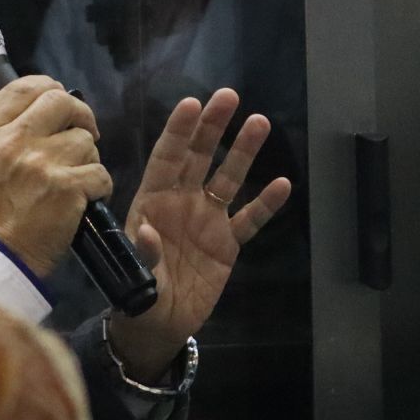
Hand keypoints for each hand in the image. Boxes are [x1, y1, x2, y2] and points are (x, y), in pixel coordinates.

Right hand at [0, 76, 111, 276]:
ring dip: (88, 159)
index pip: (22, 88)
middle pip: (60, 101)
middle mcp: (13, 142)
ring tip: (74, 179)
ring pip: (86, 140)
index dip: (46, 86)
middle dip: (80, 115)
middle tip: (83, 133)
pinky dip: (99, 187)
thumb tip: (47, 104)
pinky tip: (84, 199)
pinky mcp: (67, 187)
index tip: (58, 99)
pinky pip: (101, 172)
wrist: (0, 257)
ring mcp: (41, 163)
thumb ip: (7, 131)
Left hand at [105, 88, 290, 382]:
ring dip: (243, 152)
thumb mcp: (135, 276)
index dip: (178, 131)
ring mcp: (207, 220)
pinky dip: (265, 203)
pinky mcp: (228, 244)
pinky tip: (284, 184)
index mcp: (153, 201)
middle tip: (228, 96)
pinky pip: (249, 219)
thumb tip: (149, 232)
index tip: (192, 103)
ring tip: (260, 122)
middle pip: (199, 157)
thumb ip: (143, 253)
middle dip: (212, 126)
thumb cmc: (137, 294)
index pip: (166, 158)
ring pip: (228, 178)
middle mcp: (181, 202)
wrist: (158, 324)